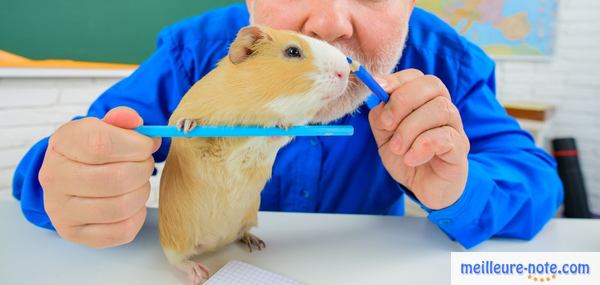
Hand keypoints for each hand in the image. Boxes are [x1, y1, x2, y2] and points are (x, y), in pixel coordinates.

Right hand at [38, 107, 160, 247]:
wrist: (69, 175)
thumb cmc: (91, 150)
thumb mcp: (104, 127)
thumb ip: (122, 120)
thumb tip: (135, 121)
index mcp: (62, 144)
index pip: (101, 144)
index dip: (135, 145)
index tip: (146, 145)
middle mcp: (54, 178)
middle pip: (116, 179)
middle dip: (143, 169)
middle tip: (144, 164)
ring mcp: (61, 210)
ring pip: (121, 207)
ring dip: (141, 193)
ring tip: (138, 183)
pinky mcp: (74, 233)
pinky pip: (122, 231)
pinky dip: (137, 216)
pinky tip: (131, 203)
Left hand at [369, 70, 469, 209]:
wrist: (423, 187)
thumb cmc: (407, 156)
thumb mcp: (385, 136)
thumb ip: (381, 116)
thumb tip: (378, 99)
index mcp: (424, 100)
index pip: (417, 76)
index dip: (397, 80)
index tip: (377, 88)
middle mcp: (443, 108)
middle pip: (432, 85)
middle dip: (402, 101)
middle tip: (386, 125)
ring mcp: (455, 127)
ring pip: (440, 109)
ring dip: (410, 128)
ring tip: (398, 149)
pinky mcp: (460, 148)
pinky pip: (446, 136)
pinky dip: (422, 146)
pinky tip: (411, 158)